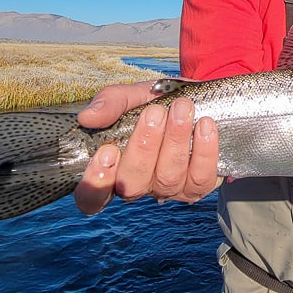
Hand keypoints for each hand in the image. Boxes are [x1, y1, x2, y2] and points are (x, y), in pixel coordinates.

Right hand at [72, 81, 220, 214]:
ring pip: (168, 179)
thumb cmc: (154, 102)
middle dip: (144, 147)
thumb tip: (87, 117)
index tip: (108, 150)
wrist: (193, 99)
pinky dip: (205, 150)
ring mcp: (169, 189)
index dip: (96, 183)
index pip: (92, 196)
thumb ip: (109, 104)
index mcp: (113, 169)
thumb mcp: (130, 96)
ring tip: (182, 109)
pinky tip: (205, 125)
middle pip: (133, 184)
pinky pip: (201, 178)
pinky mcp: (197, 185)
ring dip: (176, 140)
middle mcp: (139, 185)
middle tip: (155, 113)